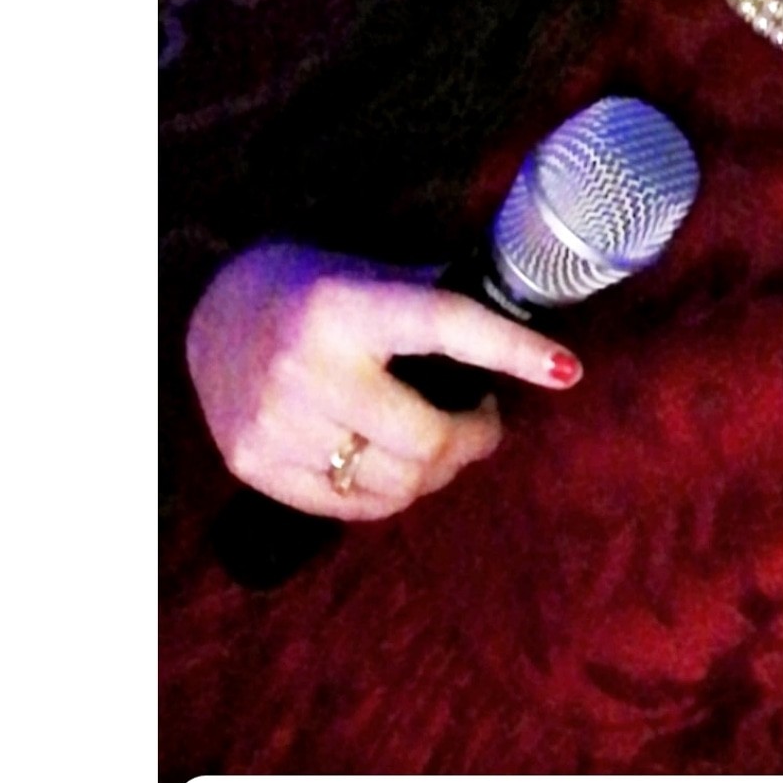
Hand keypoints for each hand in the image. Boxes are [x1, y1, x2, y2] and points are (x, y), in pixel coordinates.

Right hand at [186, 241, 581, 520]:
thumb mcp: (374, 275)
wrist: (215, 314)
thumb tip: (529, 323)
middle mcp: (304, 366)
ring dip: (439, 470)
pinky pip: (352, 507)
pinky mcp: (252, 465)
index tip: (567, 370)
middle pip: (427, 440)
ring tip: (440, 438)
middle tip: (484, 418)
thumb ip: (440, 301)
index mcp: (343, 305)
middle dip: (477, 437)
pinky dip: (391, 493)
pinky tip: (391, 460)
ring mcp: (274, 423)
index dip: (511, 350)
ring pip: (396, 484)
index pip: (444, 325)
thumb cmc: (318, 290)